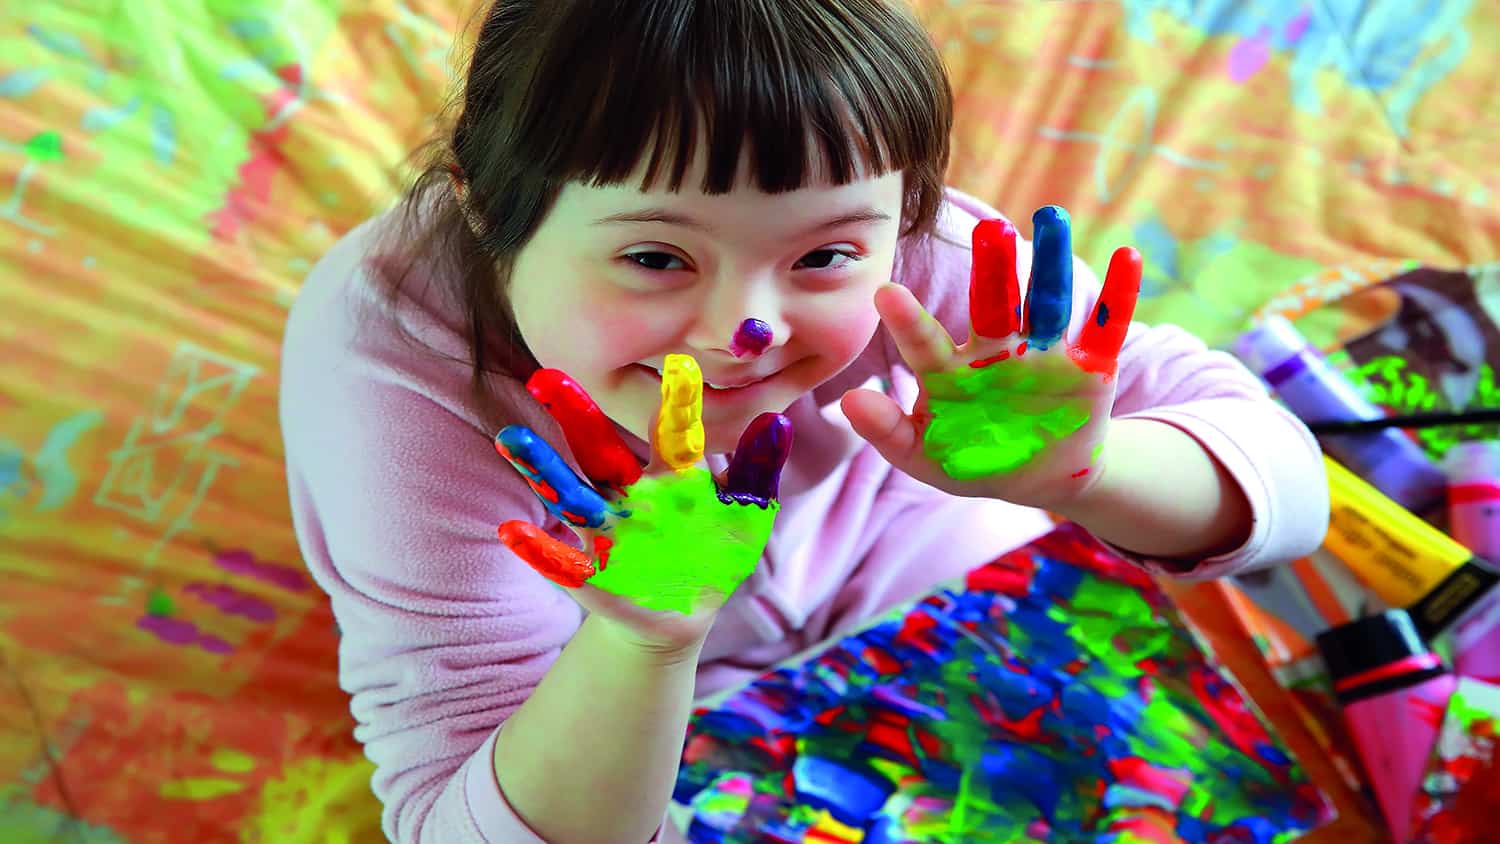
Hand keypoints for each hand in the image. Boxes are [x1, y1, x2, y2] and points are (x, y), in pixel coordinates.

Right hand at [494, 355, 792, 653]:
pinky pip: (564, 564)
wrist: (684, 614)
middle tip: (546, 376)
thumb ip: (757, 470)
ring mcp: (610, 535)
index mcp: (671, 476)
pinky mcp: (596, 579)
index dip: (676, 403)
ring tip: (512, 438)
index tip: (680, 364)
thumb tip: (777, 420)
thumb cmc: (716, 553)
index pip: (672, 433)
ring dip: (543, 470)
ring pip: (572, 497)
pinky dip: (539, 551)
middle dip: (574, 415)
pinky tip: (510, 533)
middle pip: (600, 450)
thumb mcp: (746, 515)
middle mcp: (631, 496)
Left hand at [841, 206, 1141, 510]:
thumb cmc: (972, 461)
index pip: (925, 343)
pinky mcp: (1088, 366)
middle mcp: (996, 351)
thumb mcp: (926, 457)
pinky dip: (1119, 295)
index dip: (908, 322)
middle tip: (990, 228)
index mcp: (951, 372)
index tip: (884, 292)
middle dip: (992, 268)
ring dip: (1051, 262)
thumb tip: (849, 402)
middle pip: (992, 303)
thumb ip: (889, 432)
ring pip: (1046, 301)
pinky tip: (1128, 257)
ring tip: (1052, 218)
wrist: (1040, 478)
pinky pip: (1105, 327)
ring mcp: (1042, 355)